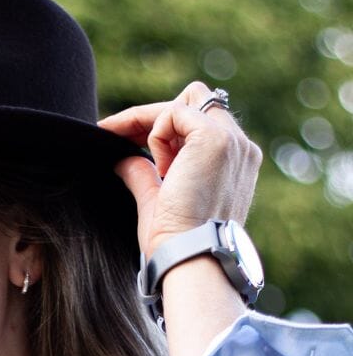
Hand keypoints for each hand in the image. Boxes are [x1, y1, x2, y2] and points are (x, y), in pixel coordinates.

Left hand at [99, 82, 261, 259]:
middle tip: (115, 133)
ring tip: (145, 162)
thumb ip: (144, 175)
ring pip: (188, 99)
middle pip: (196, 101)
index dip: (159, 129)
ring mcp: (231, 140)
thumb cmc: (174, 240)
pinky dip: (156, 135)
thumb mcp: (157, 201)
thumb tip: (123, 159)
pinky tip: (162, 168)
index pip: (198, 124)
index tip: (122, 139)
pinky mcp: (215, 139)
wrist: (189, 255)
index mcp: (233, 163)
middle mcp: (239, 147)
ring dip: (154, 124)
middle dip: (153, 116)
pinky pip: (175, 113)